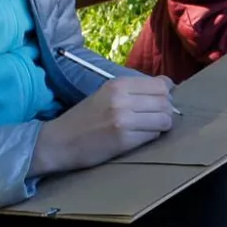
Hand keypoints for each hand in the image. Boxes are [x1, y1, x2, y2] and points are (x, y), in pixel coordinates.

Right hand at [30, 75, 175, 174]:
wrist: (59, 142)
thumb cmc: (84, 119)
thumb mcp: (106, 94)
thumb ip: (133, 90)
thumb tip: (168, 88)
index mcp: (118, 84)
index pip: (161, 84)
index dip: (166, 94)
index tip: (159, 101)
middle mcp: (122, 99)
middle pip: (165, 102)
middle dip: (166, 111)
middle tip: (154, 118)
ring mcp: (123, 119)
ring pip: (164, 119)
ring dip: (161, 125)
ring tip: (148, 128)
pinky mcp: (124, 139)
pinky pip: (153, 135)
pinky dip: (151, 137)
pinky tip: (138, 137)